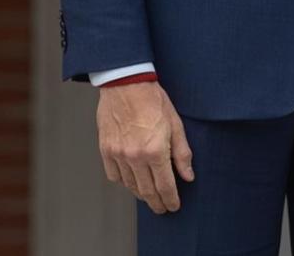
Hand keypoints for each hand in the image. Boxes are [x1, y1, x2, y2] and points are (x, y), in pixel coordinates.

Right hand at [96, 81, 194, 213]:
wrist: (126, 84)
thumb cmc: (153, 100)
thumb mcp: (175, 124)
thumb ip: (182, 153)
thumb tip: (187, 176)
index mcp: (155, 151)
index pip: (165, 186)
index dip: (171, 200)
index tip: (174, 206)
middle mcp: (135, 157)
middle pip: (147, 191)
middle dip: (157, 203)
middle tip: (162, 208)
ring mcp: (118, 154)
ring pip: (130, 186)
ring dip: (141, 194)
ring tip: (149, 196)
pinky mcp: (106, 149)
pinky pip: (114, 175)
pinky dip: (124, 182)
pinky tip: (132, 180)